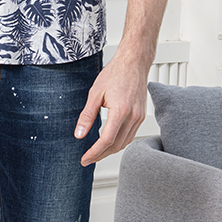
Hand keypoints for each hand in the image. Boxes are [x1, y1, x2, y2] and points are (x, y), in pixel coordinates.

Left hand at [74, 51, 149, 166]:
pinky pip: (131, 135)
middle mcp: (132, 117)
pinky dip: (120, 142)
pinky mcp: (141, 116)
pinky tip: (110, 143)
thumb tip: (79, 134)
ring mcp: (139, 117)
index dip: (94, 153)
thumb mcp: (95, 93)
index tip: (84, 159)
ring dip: (110, 151)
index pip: (106, 141)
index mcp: (120, 111)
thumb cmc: (115, 73)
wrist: (133, 63)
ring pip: (125, 142)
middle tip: (88, 159)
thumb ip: (87, 116)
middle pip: (116, 145)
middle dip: (101, 155)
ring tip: (96, 153)